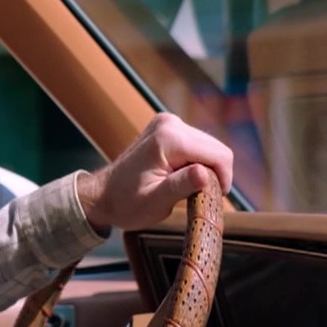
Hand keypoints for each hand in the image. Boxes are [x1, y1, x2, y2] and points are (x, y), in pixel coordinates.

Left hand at [77, 113, 232, 233]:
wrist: (103, 195)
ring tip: (186, 188)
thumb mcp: (155, 202)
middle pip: (215, 148)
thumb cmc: (126, 204)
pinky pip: (197, 145)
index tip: (214, 199)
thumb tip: (206, 174)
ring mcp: (168, 122)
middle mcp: (170, 123)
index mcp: (169, 139)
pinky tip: (180, 177)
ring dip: (205, 168)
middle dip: (213, 174)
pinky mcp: (168, 127)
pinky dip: (196, 162)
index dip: (224, 178)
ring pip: (208, 146)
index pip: (218, 154)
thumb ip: (181, 186)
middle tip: (197, 197)